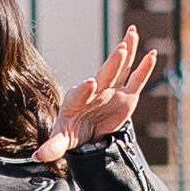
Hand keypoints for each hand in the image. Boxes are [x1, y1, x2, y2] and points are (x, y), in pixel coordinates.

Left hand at [38, 25, 161, 160]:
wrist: (86, 130)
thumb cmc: (71, 131)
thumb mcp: (61, 139)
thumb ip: (52, 147)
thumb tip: (37, 157)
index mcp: (76, 100)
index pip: (80, 93)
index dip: (85, 89)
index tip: (90, 83)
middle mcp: (95, 90)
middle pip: (104, 75)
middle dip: (112, 63)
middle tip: (120, 49)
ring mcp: (112, 90)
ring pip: (121, 68)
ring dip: (127, 51)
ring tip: (133, 33)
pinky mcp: (126, 95)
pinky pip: (136, 80)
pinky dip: (144, 67)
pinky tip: (152, 54)